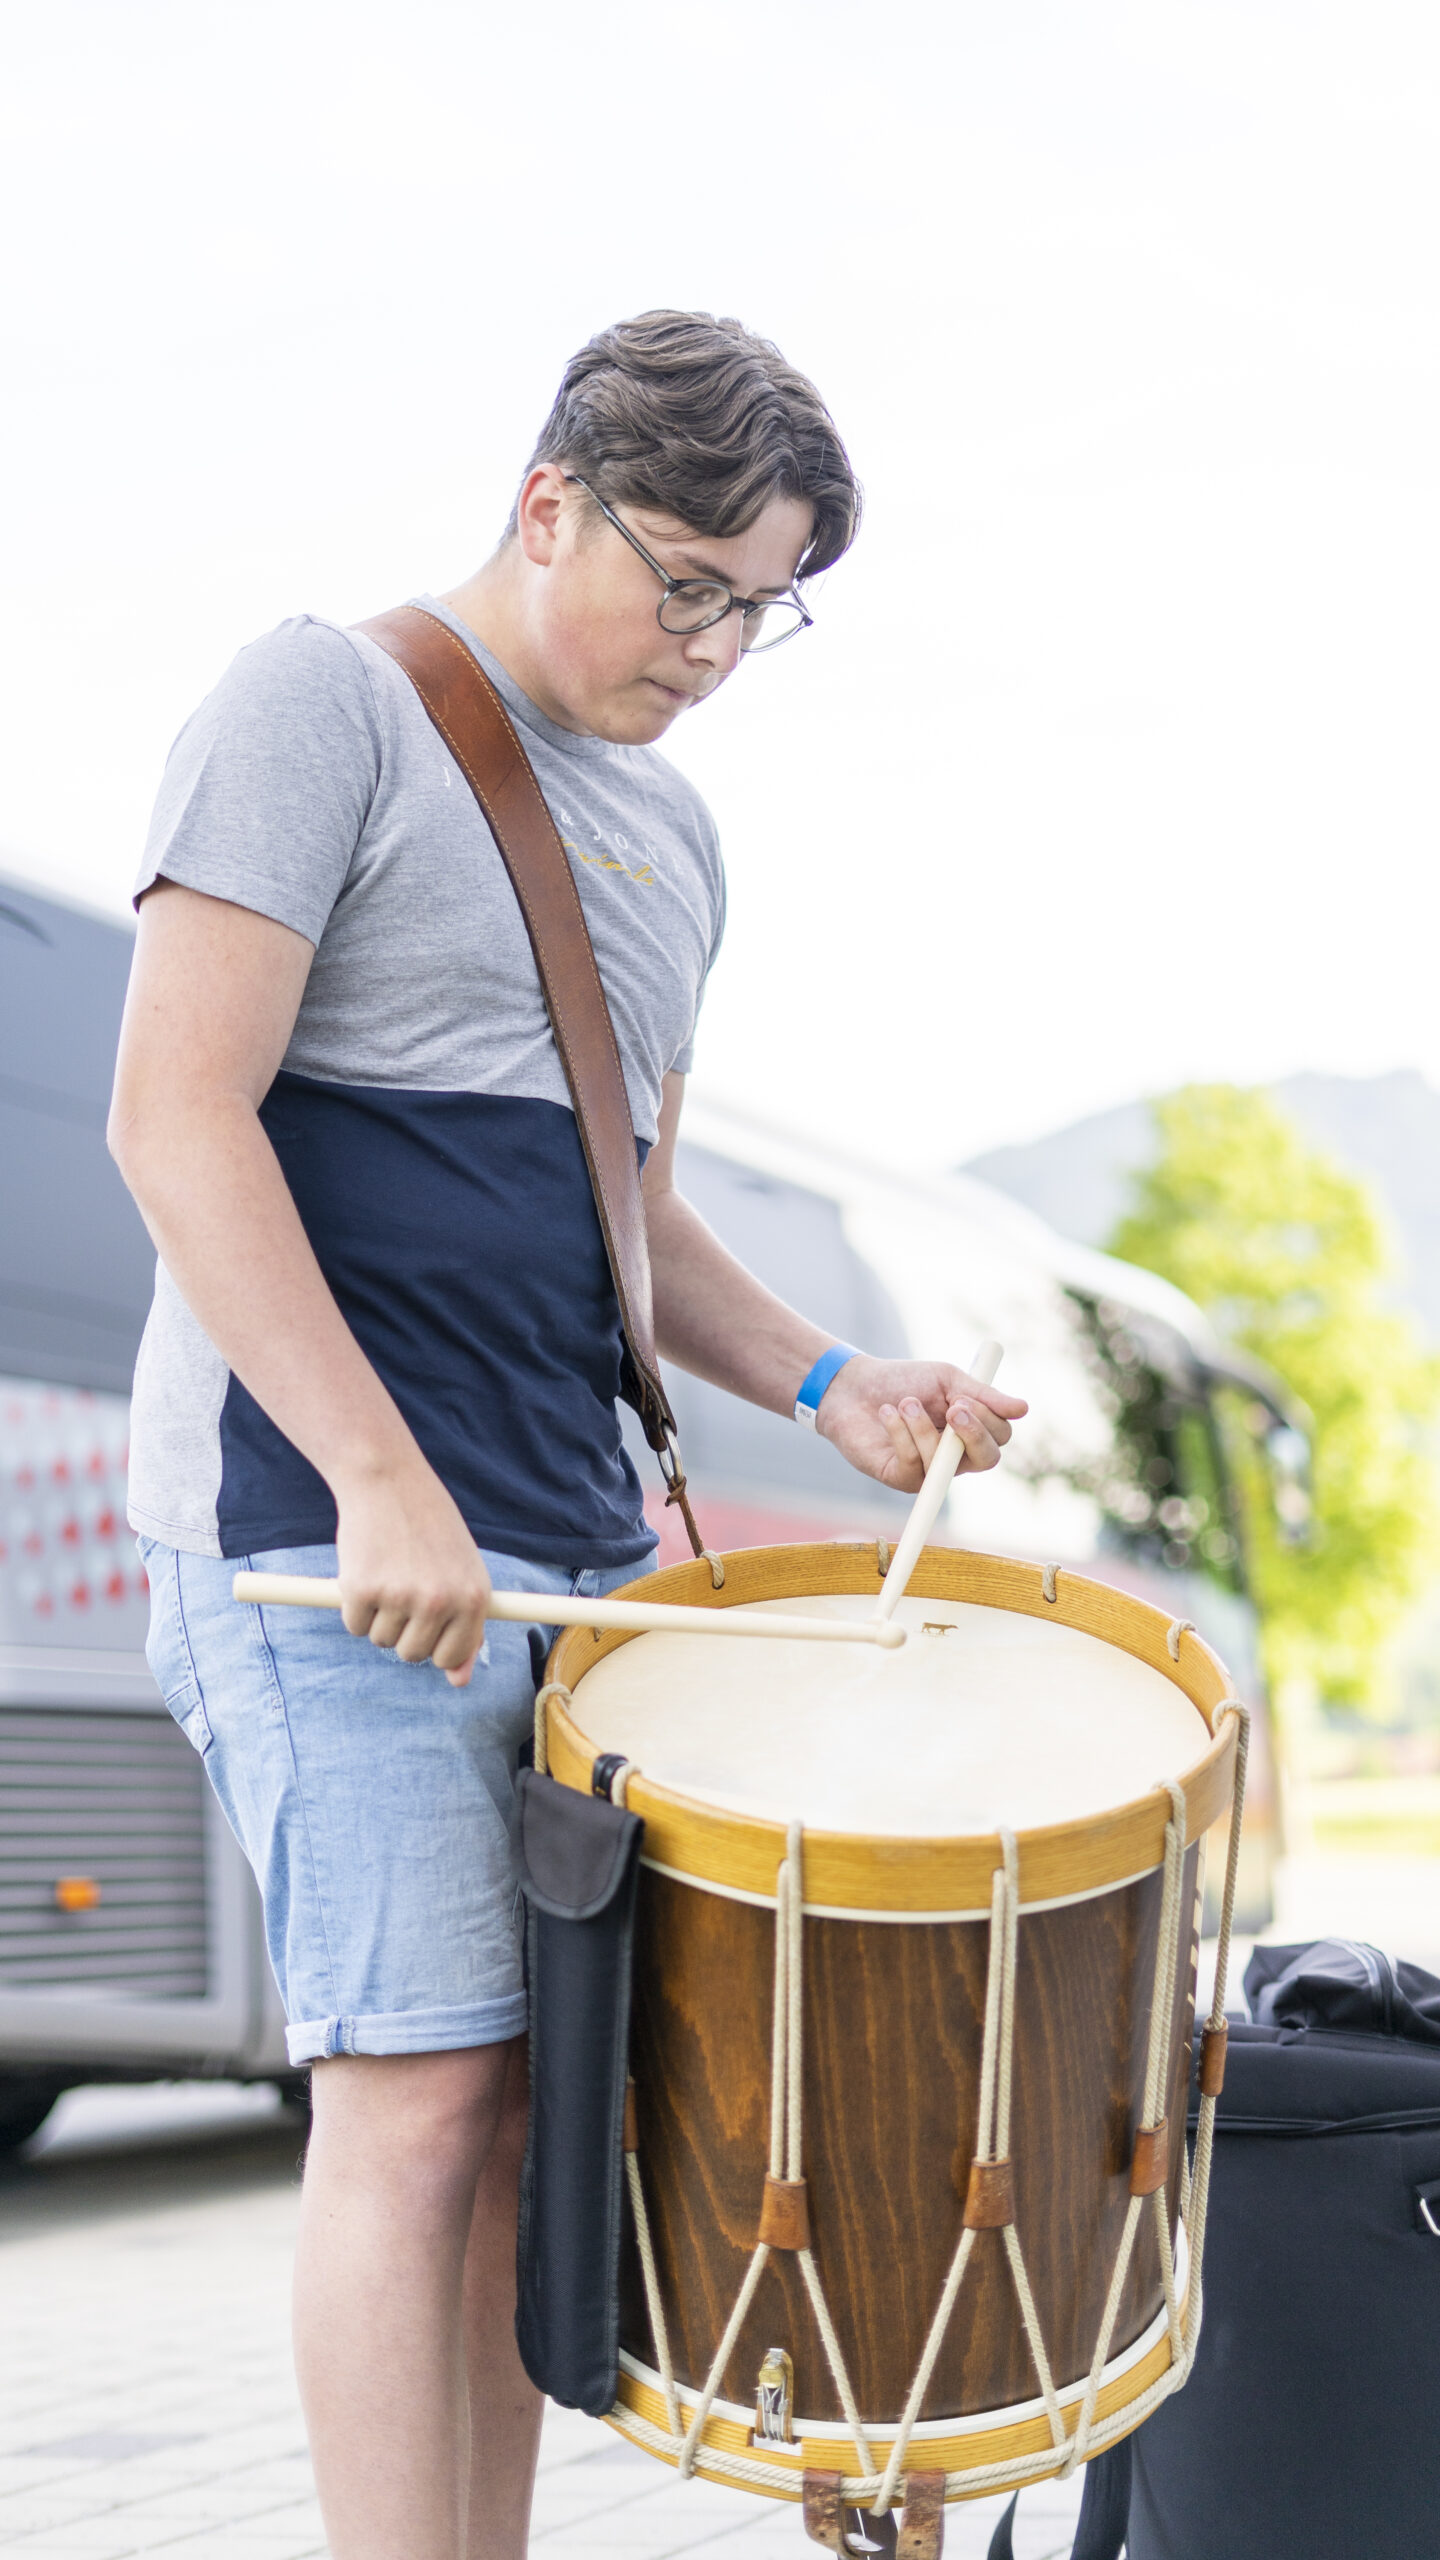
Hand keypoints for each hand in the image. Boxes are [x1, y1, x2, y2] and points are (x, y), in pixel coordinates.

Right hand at [333, 1455, 491, 1687]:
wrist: (387, 1479)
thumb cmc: (428, 1525)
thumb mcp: (461, 1570)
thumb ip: (465, 1625)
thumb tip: (459, 1681)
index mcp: (474, 1597)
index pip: (452, 1656)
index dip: (435, 1647)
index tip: (425, 1627)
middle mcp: (441, 1602)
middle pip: (412, 1654)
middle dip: (402, 1631)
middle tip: (402, 1588)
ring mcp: (402, 1598)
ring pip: (381, 1640)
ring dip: (377, 1615)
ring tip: (386, 1570)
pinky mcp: (362, 1591)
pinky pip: (354, 1624)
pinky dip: (353, 1605)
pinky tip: (365, 1568)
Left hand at [816, 1354, 1027, 1494]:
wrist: (854, 1387)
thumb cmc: (904, 1381)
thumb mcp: (948, 1380)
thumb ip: (983, 1395)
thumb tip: (1024, 1408)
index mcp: (971, 1432)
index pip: (1000, 1437)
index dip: (988, 1419)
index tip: (964, 1397)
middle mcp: (955, 1457)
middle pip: (987, 1459)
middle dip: (973, 1433)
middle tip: (952, 1407)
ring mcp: (928, 1471)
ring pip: (944, 1460)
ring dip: (923, 1425)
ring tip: (904, 1402)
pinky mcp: (899, 1478)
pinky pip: (913, 1463)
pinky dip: (901, 1432)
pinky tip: (888, 1413)